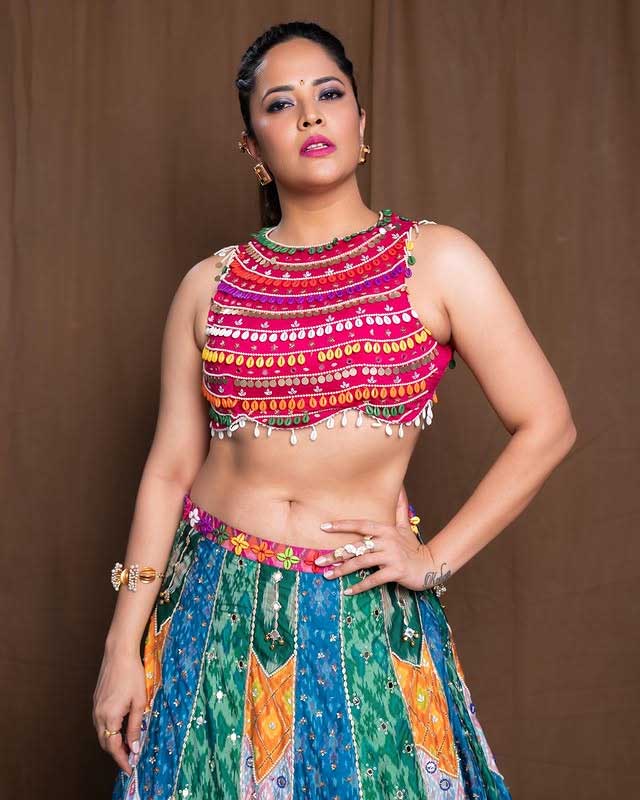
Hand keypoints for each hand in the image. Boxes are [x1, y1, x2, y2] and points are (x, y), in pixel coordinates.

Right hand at [92, 645, 146, 775]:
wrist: (119, 653)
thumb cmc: (132, 674)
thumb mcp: (139, 702)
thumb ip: (135, 727)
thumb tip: (134, 747)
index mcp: (109, 717)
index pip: (113, 748)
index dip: (122, 760)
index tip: (130, 769)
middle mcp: (98, 715)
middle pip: (105, 743)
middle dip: (117, 753)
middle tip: (130, 758)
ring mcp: (95, 707)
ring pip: (102, 733)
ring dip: (113, 742)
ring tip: (128, 745)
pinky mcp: (96, 700)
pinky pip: (101, 722)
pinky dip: (109, 730)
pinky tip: (120, 728)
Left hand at [314, 487, 444, 595]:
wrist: (431, 565)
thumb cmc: (413, 547)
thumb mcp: (405, 526)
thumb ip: (398, 508)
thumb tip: (399, 487)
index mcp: (386, 529)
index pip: (360, 524)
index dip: (342, 525)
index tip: (323, 527)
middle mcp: (387, 541)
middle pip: (356, 547)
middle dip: (336, 555)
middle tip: (318, 561)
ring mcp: (391, 556)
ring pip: (362, 563)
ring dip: (343, 570)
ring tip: (328, 576)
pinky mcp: (396, 572)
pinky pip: (374, 580)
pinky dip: (360, 586)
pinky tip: (348, 591)